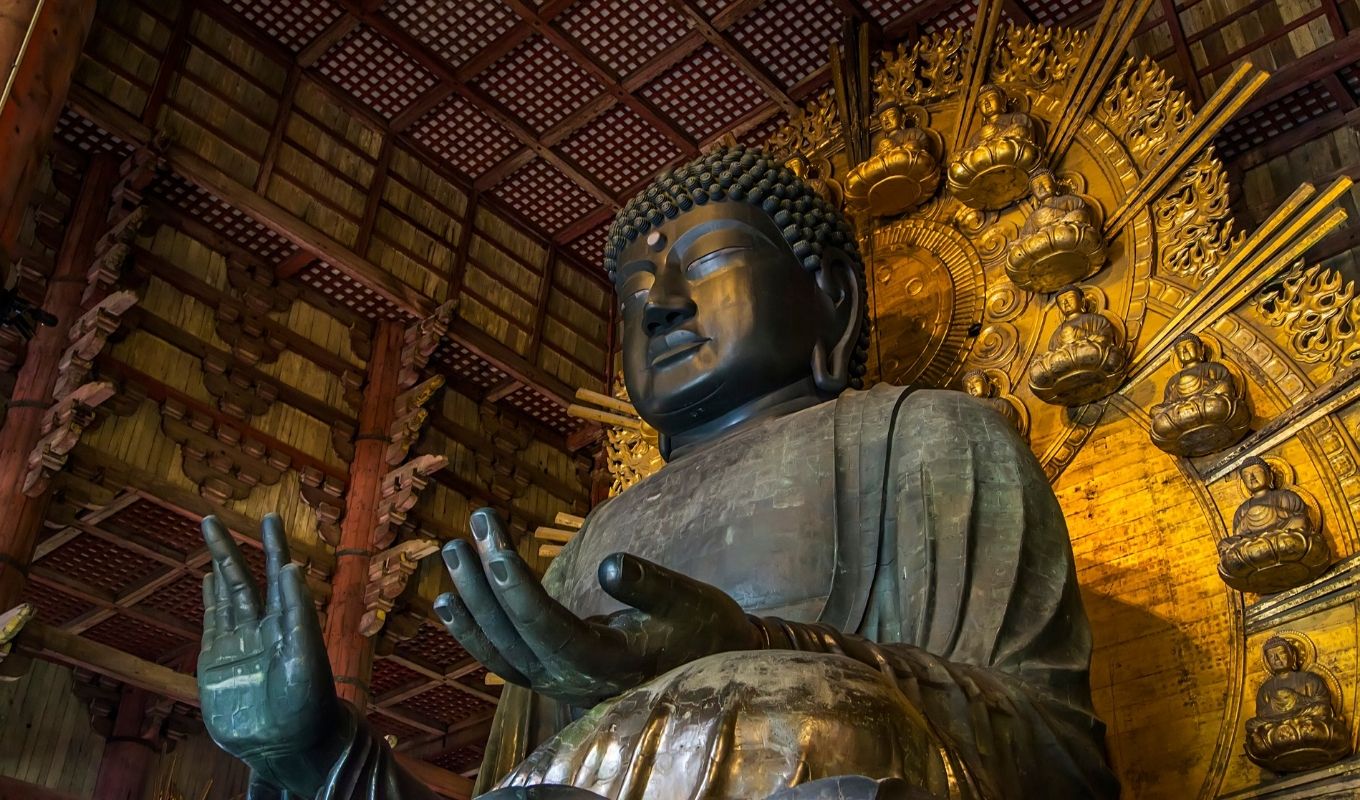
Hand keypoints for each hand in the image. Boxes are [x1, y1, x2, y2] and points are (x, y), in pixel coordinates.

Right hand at [198, 514, 343, 796]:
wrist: (288, 746)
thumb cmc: (308, 703)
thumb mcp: (306, 656)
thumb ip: (297, 613)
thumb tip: (290, 568)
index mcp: (288, 622)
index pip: (277, 574)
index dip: (272, 545)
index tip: (267, 517)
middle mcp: (261, 627)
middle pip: (241, 580)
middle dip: (227, 549)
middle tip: (209, 518)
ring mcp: (236, 645)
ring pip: (224, 597)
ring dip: (216, 569)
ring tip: (210, 539)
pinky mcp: (215, 666)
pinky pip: (211, 625)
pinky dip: (208, 601)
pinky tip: (207, 581)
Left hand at [434, 508, 760, 707]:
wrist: (706, 664)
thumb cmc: (701, 627)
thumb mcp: (688, 600)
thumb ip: (649, 586)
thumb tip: (611, 565)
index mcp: (605, 662)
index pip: (546, 625)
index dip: (515, 587)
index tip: (492, 545)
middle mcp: (570, 679)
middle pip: (513, 634)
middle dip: (484, 581)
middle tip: (467, 529)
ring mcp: (555, 681)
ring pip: (498, 648)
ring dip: (470, 601)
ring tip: (452, 551)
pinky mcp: (549, 674)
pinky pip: (500, 655)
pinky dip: (471, 628)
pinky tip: (446, 599)